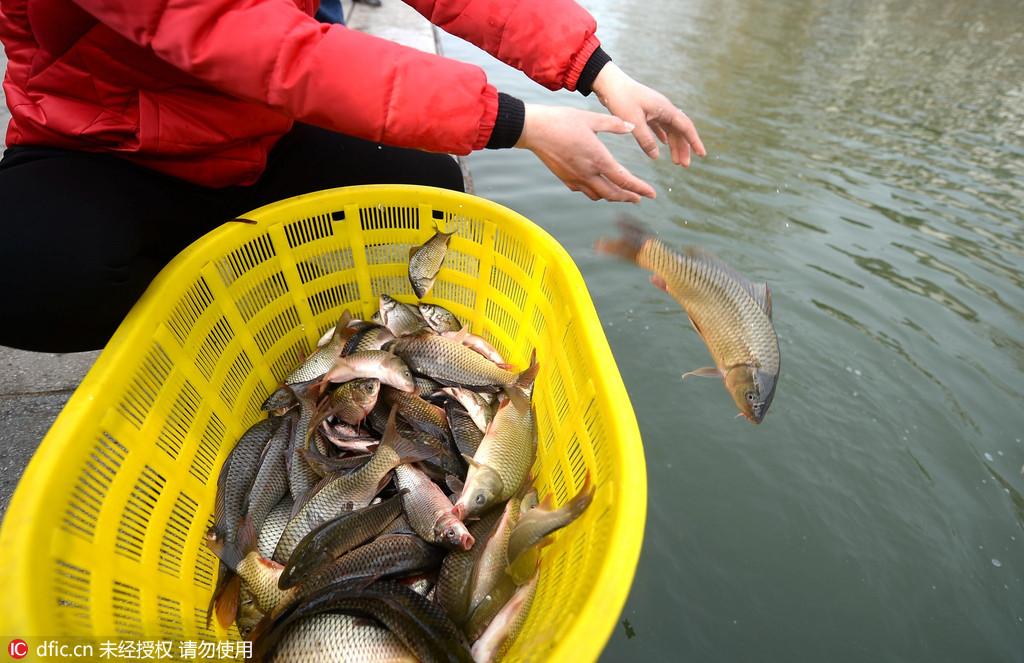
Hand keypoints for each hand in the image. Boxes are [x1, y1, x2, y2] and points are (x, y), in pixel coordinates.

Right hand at [515, 103, 655, 202]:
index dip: (640, 189)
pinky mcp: (566, 179)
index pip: (624, 180)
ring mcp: (575, 179)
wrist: (534, 130)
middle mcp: (588, 174)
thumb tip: (632, 127)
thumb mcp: (592, 119)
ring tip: (622, 193)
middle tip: (640, 198)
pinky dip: (596, 192)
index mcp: (598, 159)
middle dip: (629, 197)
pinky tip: (598, 186)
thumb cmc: (562, 121)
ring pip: (599, 196)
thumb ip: (614, 124)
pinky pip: (585, 191)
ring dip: (613, 196)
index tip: (652, 194)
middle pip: (613, 194)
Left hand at [591, 62, 705, 165]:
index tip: (702, 155)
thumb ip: (645, 140)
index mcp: (665, 109)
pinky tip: (663, 145)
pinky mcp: (646, 110)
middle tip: (684, 165)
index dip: (694, 141)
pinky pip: (660, 125)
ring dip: (674, 145)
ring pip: (670, 129)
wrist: (608, 82)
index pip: (686, 127)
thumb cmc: (620, 99)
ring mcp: (655, 109)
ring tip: (675, 161)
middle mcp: (663, 108)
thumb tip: (656, 157)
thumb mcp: (633, 122)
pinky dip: (663, 136)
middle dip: (684, 148)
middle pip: (679, 130)